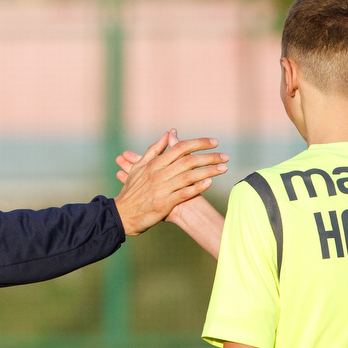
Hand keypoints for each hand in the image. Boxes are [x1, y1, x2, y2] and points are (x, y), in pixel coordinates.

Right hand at [112, 131, 227, 235]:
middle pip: (188, 161)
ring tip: (223, 168)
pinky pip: (184, 194)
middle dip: (209, 157)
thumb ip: (155, 149)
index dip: (199, 143)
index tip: (214, 142)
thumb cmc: (132, 190)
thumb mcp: (140, 167)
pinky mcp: (163, 204)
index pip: (180, 147)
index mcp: (153, 163)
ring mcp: (161, 189)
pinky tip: (210, 183)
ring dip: (208, 171)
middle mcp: (158, 174)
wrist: (122, 215)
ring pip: (189, 176)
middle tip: (225, 156)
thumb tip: (169, 132)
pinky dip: (197, 188)